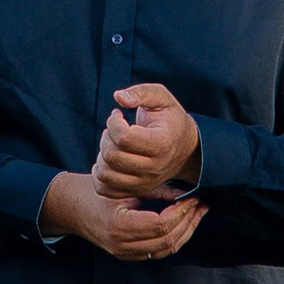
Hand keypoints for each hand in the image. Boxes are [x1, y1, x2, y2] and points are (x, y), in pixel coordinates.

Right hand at [40, 168, 208, 259]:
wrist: (73, 208)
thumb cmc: (96, 191)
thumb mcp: (124, 186)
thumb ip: (155, 191)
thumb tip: (186, 193)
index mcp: (119, 226)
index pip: (161, 224)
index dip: (181, 211)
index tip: (192, 197)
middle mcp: (122, 245)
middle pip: (167, 240)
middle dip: (188, 221)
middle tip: (200, 203)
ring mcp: (125, 253)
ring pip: (166, 249)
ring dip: (185, 231)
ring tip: (197, 213)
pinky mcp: (128, 255)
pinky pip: (158, 251)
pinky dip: (174, 238)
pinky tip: (184, 223)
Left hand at [94, 83, 202, 198]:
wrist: (184, 149)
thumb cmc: (170, 120)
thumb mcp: (162, 98)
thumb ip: (141, 92)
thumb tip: (118, 96)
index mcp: (161, 144)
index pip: (124, 138)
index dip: (113, 123)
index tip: (117, 115)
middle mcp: (153, 168)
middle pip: (112, 156)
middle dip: (106, 137)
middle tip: (114, 129)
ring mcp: (144, 183)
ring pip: (105, 174)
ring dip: (102, 155)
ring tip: (113, 144)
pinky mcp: (135, 191)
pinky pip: (104, 190)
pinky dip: (99, 175)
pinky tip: (108, 160)